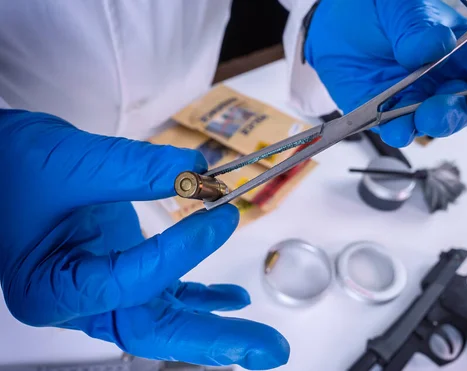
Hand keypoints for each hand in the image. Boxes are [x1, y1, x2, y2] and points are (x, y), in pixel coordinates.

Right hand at [0, 110, 288, 369]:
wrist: (2, 166)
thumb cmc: (14, 168)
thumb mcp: (72, 162)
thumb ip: (138, 167)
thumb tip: (199, 172)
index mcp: (51, 287)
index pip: (128, 281)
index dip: (179, 251)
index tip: (217, 215)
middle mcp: (79, 301)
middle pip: (153, 329)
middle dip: (215, 341)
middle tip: (266, 350)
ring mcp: (105, 291)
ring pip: (164, 319)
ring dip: (216, 327)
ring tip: (261, 341)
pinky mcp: (122, 274)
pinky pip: (166, 297)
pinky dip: (202, 300)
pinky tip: (233, 300)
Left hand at [304, 0, 466, 146]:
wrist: (334, 23)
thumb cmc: (376, 9)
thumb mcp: (400, 6)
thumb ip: (418, 27)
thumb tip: (437, 44)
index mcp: (463, 49)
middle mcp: (445, 79)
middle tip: (452, 101)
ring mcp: (419, 100)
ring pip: (439, 122)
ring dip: (437, 122)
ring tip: (426, 114)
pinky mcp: (389, 115)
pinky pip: (400, 130)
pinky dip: (401, 132)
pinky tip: (398, 127)